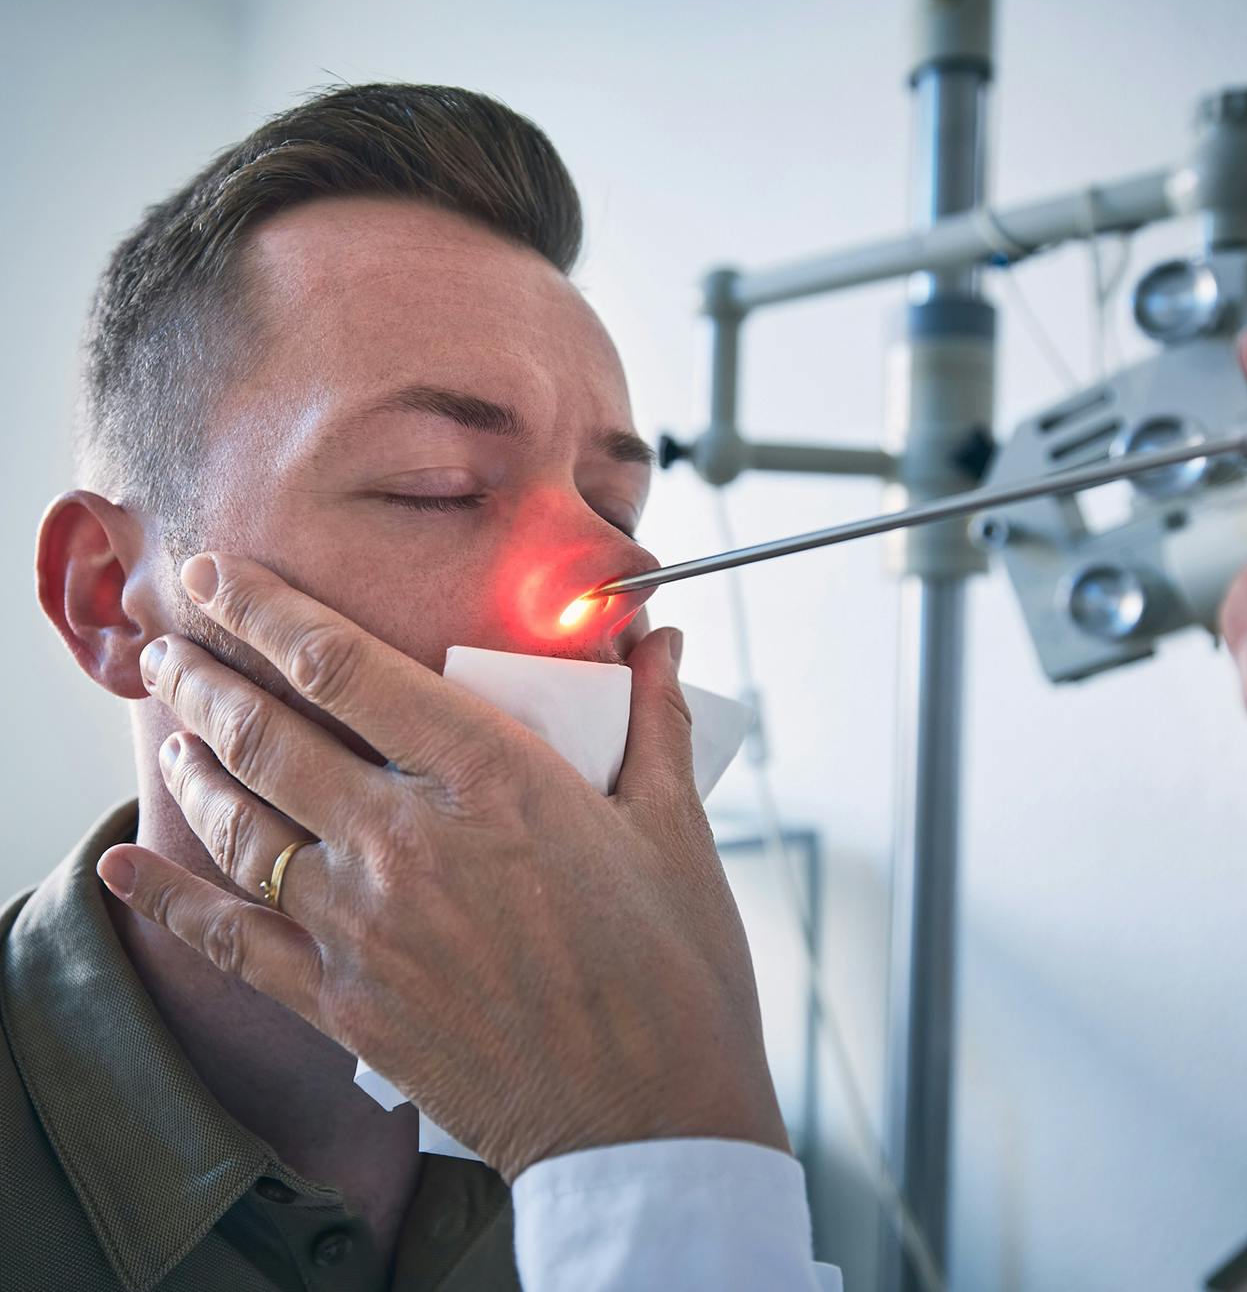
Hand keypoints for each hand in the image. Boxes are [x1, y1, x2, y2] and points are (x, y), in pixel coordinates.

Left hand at [98, 552, 786, 1180]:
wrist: (649, 1119)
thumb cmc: (673, 971)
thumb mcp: (675, 830)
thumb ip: (656, 723)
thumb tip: (664, 643)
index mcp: (491, 780)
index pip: (345, 666)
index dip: (268, 609)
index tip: (224, 575)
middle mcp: (407, 841)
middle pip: (268, 734)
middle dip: (205, 675)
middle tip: (171, 641)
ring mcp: (364, 927)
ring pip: (239, 824)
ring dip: (191, 762)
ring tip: (170, 725)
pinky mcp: (344, 1005)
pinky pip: (226, 942)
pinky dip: (165, 897)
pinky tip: (123, 864)